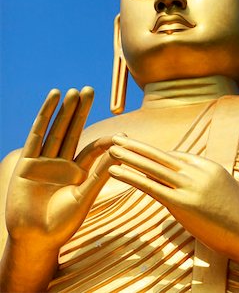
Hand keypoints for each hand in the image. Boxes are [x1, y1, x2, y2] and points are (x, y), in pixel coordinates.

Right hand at [6, 87, 114, 251]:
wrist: (34, 239)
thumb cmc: (62, 224)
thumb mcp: (84, 198)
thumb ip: (99, 175)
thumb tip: (120, 153)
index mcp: (78, 172)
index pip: (93, 149)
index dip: (105, 140)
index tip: (121, 135)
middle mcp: (62, 162)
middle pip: (73, 130)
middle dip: (81, 111)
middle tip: (90, 90)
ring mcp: (44, 160)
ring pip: (56, 129)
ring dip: (64, 110)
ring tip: (73, 92)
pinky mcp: (27, 161)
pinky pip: (37, 134)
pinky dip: (45, 116)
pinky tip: (52, 99)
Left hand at [108, 135, 238, 283]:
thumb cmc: (238, 214)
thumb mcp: (223, 186)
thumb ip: (205, 177)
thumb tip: (192, 176)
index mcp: (206, 165)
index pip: (173, 156)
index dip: (152, 153)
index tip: (136, 147)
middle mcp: (196, 171)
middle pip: (159, 155)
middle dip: (136, 146)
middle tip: (117, 137)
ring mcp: (189, 186)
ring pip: (152, 167)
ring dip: (129, 157)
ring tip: (111, 148)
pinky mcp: (182, 204)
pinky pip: (151, 186)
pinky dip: (131, 177)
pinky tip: (116, 171)